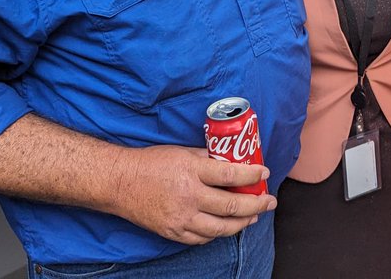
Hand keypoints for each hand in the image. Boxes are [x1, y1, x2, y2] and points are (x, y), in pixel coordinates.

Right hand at [112, 145, 274, 244]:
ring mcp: (182, 218)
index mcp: (192, 171)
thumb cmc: (151, 163)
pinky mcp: (174, 232)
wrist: (121, 183)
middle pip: (232, 205)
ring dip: (242, 223)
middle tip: (269, 202)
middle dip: (256, 205)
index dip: (252, 175)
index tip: (264, 174)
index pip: (231, 175)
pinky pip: (203, 238)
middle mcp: (189, 196)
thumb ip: (206, 158)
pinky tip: (226, 226)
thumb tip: (229, 161)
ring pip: (221, 228)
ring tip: (253, 217)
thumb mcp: (181, 151)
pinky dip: (218, 233)